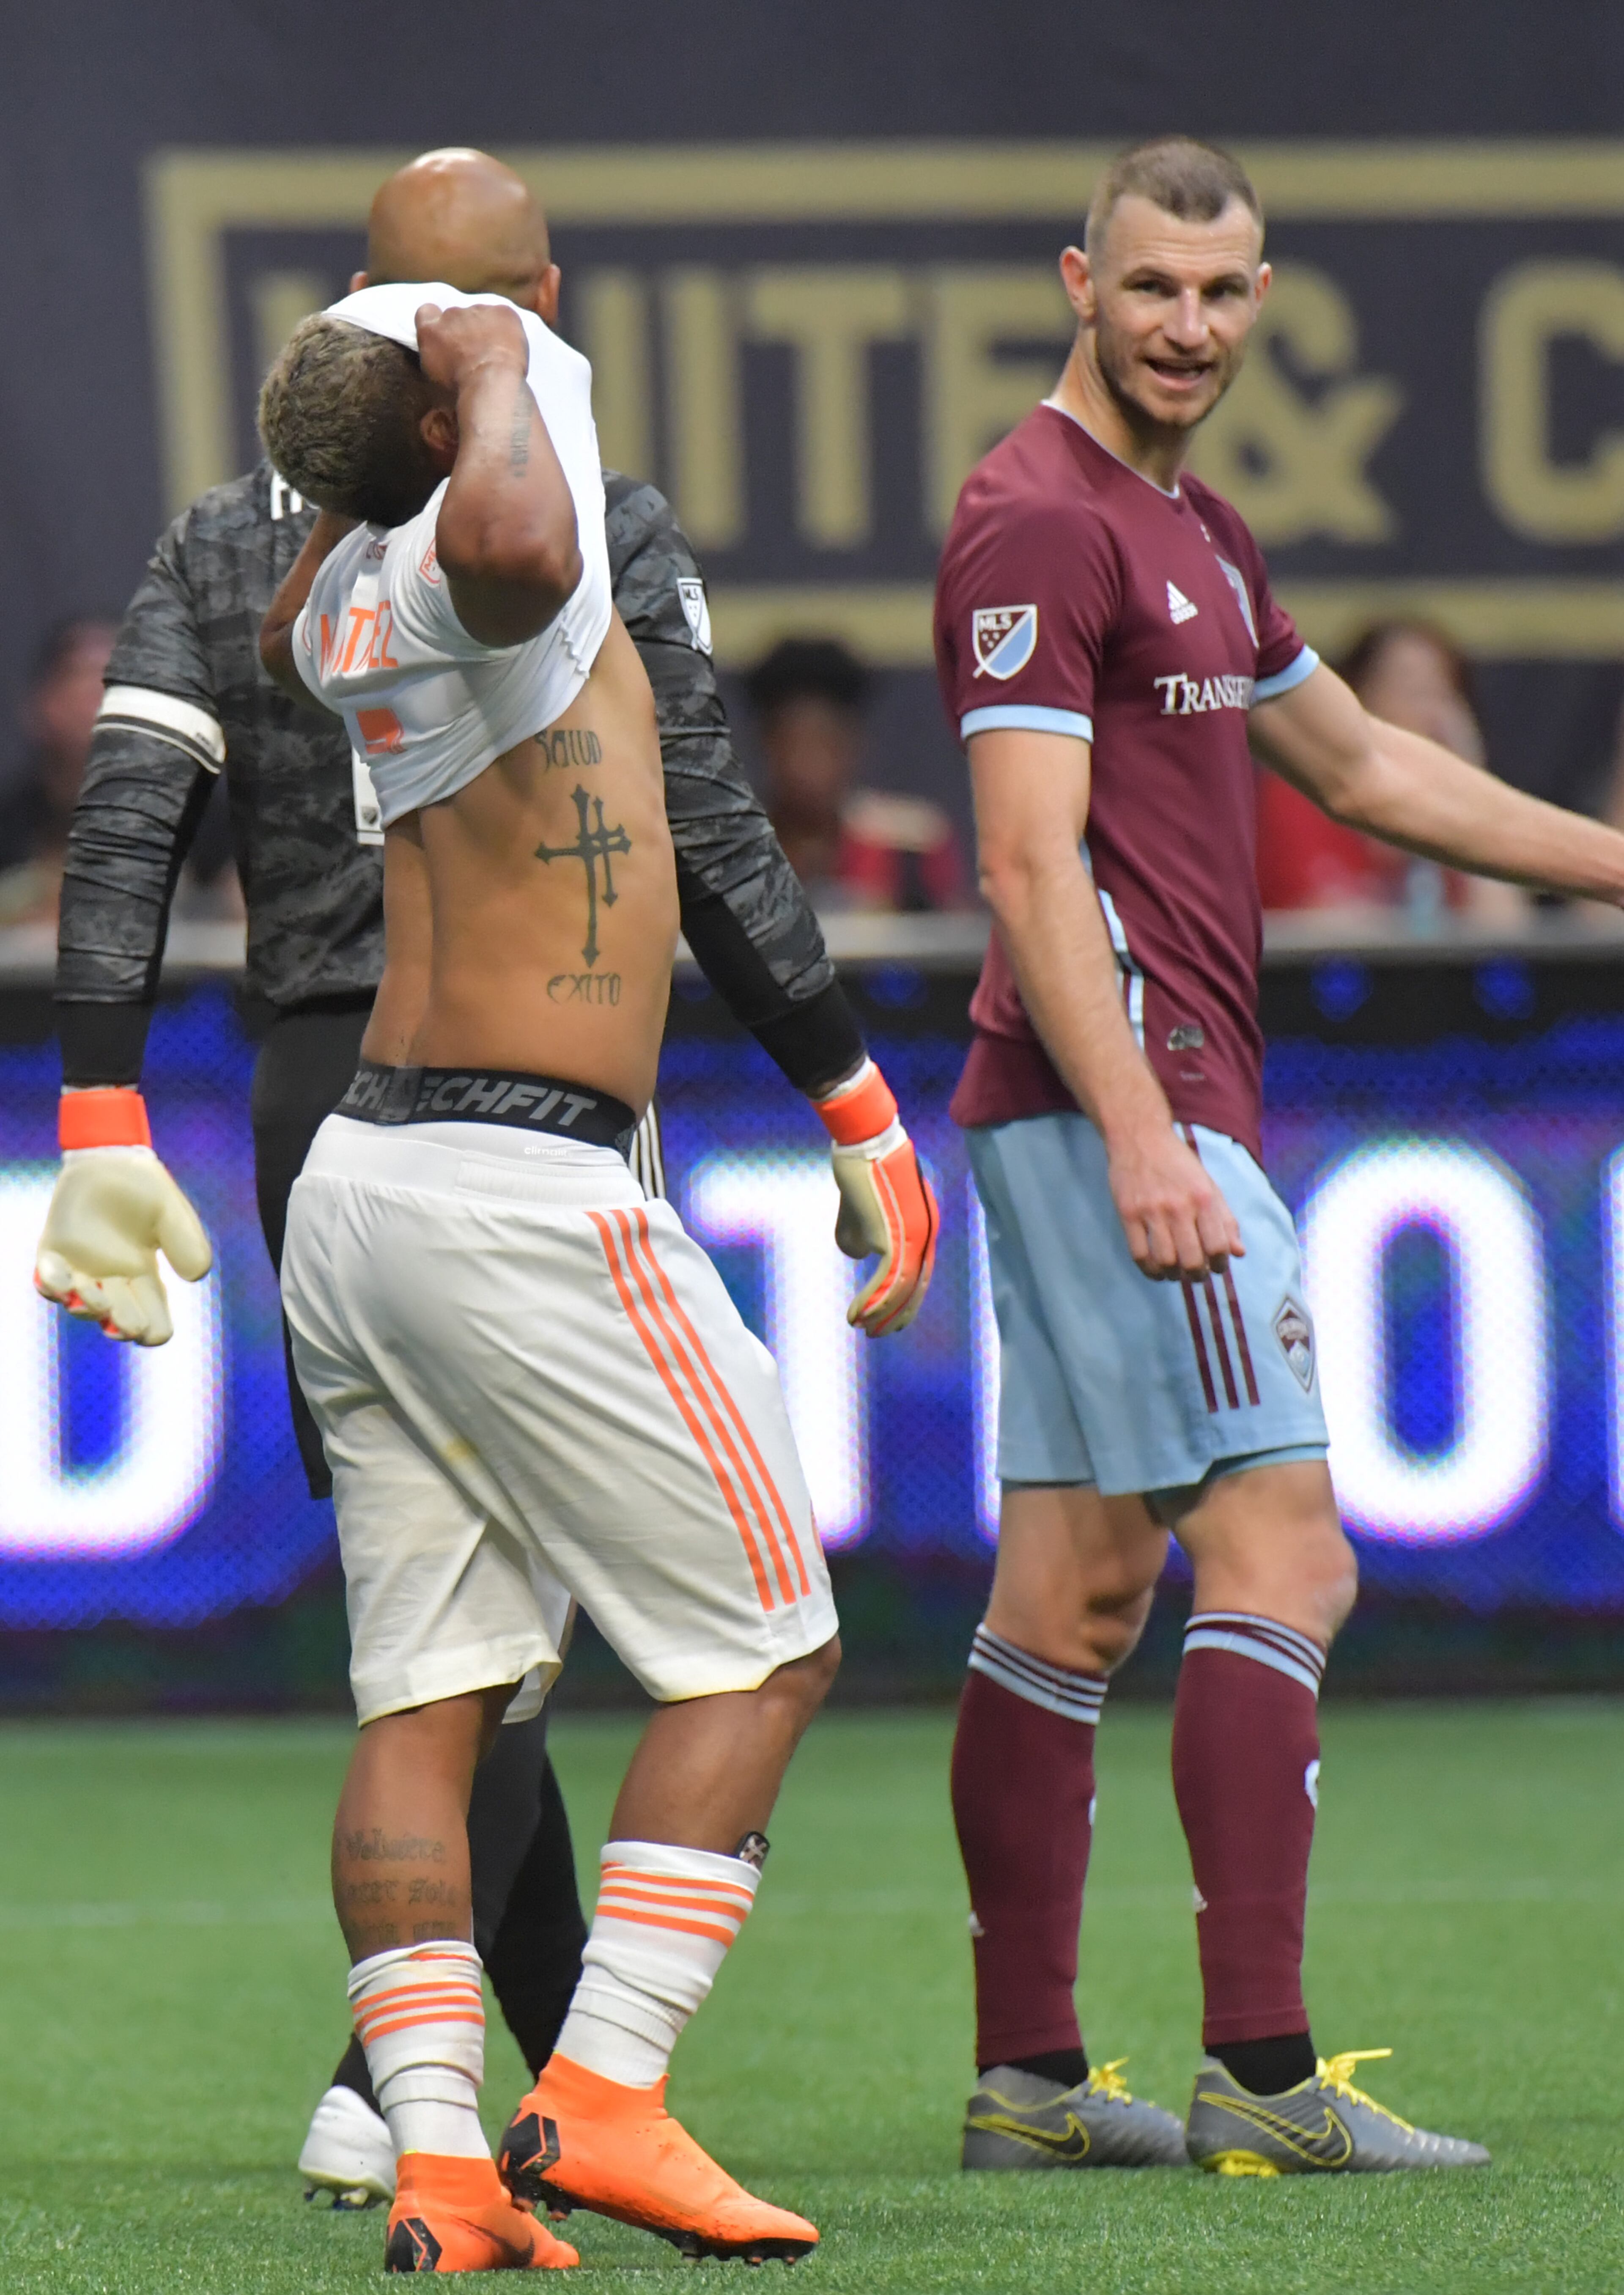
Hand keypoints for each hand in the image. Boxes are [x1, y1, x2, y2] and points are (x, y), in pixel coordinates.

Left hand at [35, 1148, 211, 1345]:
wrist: (108, 1158)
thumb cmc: (144, 1186)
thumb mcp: (172, 1213)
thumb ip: (187, 1243)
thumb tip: (195, 1279)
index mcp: (145, 1276)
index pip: (153, 1322)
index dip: (153, 1332)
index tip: (149, 1325)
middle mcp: (113, 1280)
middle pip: (119, 1323)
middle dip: (121, 1325)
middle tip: (121, 1312)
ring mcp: (82, 1269)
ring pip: (81, 1308)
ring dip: (87, 1307)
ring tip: (91, 1291)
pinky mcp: (54, 1252)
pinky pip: (46, 1282)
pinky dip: (51, 1284)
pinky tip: (61, 1275)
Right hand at [414, 301, 528, 391]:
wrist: (491, 385)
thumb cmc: (460, 394)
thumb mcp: (436, 390)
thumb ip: (436, 372)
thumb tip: (439, 394)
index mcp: (430, 332)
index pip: (426, 313)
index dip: (437, 324)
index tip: (446, 338)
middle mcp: (451, 314)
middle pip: (457, 316)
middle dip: (464, 330)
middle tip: (475, 353)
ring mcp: (478, 310)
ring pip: (482, 315)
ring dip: (486, 329)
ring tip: (496, 353)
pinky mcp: (502, 312)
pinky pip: (504, 316)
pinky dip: (507, 328)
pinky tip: (511, 346)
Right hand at [814, 1061, 940, 1336]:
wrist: (862, 1145)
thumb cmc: (859, 1173)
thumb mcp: (859, 1212)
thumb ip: (862, 1237)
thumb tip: (862, 1255)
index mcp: (923, 1227)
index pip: (919, 1272)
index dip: (906, 1298)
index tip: (889, 1317)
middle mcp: (925, 1235)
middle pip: (915, 1286)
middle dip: (898, 1314)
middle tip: (879, 1333)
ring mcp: (913, 1237)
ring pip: (902, 1289)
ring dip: (882, 1314)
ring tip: (863, 1328)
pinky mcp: (895, 1238)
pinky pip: (888, 1282)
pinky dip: (872, 1303)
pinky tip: (855, 1316)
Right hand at [1106, 1123, 1242, 1281]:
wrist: (1140, 1137)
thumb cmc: (1178, 1163)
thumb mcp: (1209, 1185)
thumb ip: (1225, 1219)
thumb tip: (1238, 1252)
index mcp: (1203, 1198)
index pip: (1218, 1246)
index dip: (1220, 1265)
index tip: (1216, 1267)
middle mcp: (1178, 1206)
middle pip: (1191, 1260)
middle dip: (1197, 1275)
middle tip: (1196, 1274)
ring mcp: (1150, 1211)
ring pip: (1164, 1261)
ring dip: (1173, 1275)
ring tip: (1176, 1272)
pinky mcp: (1127, 1214)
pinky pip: (1138, 1254)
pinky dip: (1149, 1270)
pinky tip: (1156, 1269)